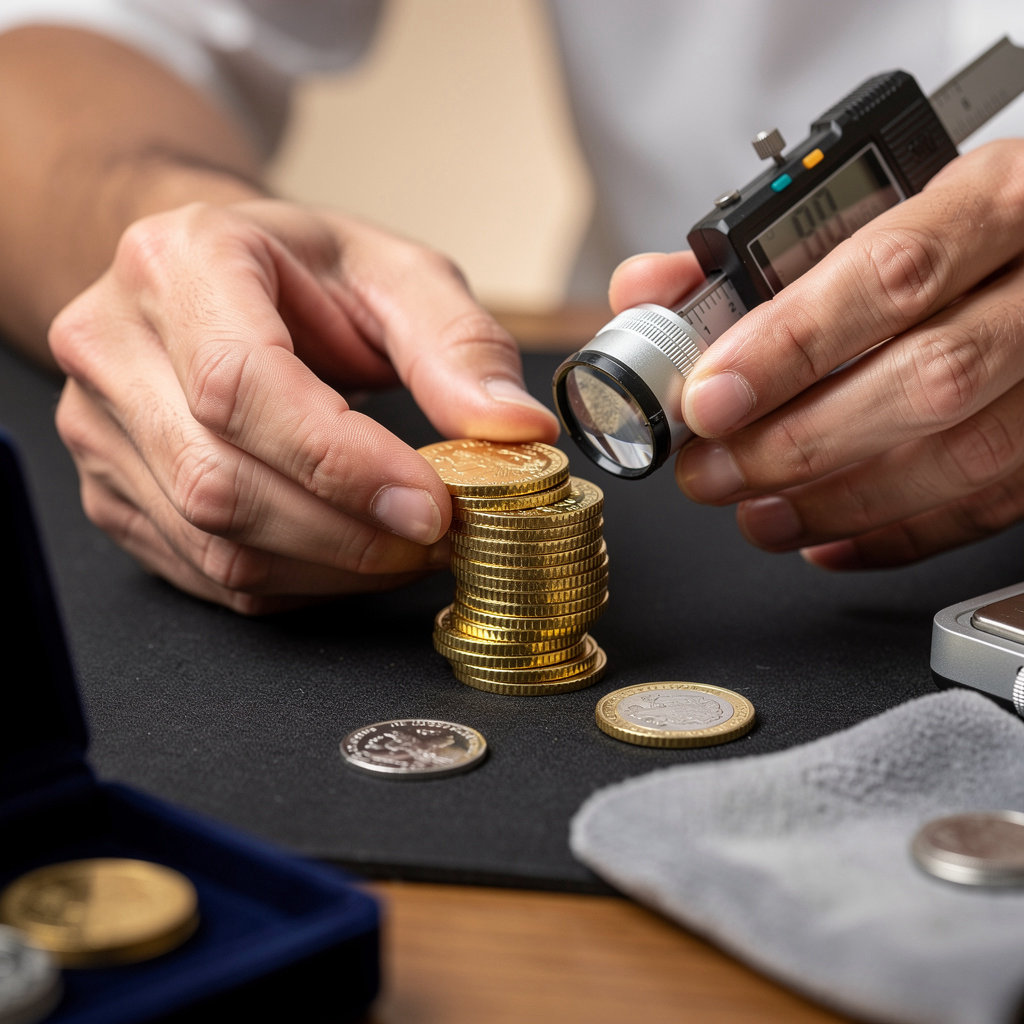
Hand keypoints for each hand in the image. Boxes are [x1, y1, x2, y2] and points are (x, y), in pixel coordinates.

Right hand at [50, 200, 558, 612]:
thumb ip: (458, 345)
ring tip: (407, 544)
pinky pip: (208, 573)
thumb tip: (517, 430)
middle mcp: (114, 346)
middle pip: (220, 481)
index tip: (431, 504)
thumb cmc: (302, 273)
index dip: (341, 462)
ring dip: (332, 567)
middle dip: (348, 532)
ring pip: (215, 544)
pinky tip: (351, 552)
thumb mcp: (394, 275)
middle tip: (439, 536)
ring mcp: (100, 429)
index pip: (242, 383)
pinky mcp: (113, 493)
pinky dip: (298, 582)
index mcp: (178, 264)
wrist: (213, 284)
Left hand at [609, 139, 1023, 568]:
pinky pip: (992, 503)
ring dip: (840, 501)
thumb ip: (754, 249)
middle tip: (712, 470)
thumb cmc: (952, 232)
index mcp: (995, 200)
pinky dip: (898, 534)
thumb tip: (650, 291)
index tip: (709, 396)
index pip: (891, 274)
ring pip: (966, 456)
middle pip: (931, 378)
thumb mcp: (875, 204)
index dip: (791, 345)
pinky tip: (828, 539)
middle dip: (799, 440)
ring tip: (757, 514)